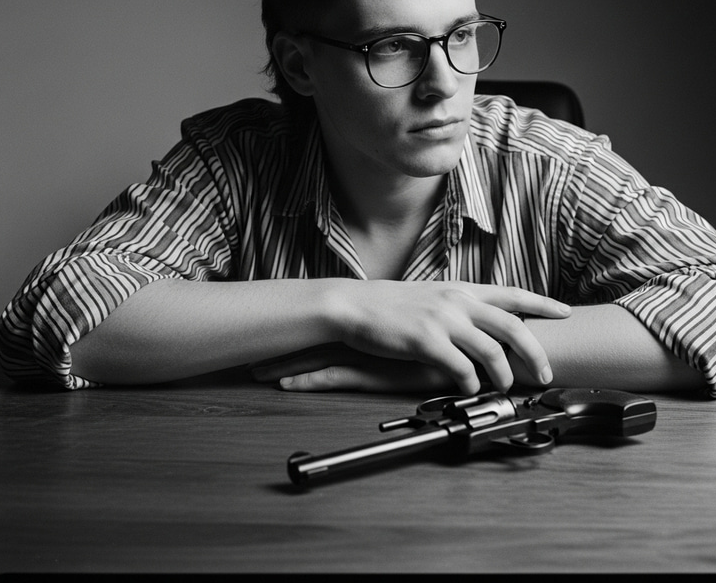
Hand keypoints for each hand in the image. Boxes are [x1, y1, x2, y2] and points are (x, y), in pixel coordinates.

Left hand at [250, 343, 453, 392]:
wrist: (462, 354)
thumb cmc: (444, 348)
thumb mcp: (418, 346)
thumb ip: (405, 342)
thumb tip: (392, 343)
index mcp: (372, 331)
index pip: (327, 329)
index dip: (299, 333)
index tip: (273, 338)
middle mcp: (363, 338)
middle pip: (313, 341)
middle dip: (282, 350)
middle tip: (253, 358)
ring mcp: (364, 355)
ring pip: (315, 358)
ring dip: (284, 366)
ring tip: (257, 372)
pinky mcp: (372, 374)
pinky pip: (332, 378)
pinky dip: (306, 382)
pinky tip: (285, 385)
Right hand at [276, 280, 569, 393]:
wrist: (355, 305)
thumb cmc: (390, 304)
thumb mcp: (431, 295)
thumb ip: (459, 306)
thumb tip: (481, 324)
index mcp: (461, 289)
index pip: (513, 293)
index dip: (543, 302)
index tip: (565, 312)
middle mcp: (458, 301)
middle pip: (513, 326)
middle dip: (536, 352)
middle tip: (545, 373)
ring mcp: (443, 320)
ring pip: (492, 351)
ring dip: (504, 375)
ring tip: (504, 387)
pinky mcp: (426, 341)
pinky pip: (461, 368)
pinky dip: (471, 383)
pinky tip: (468, 388)